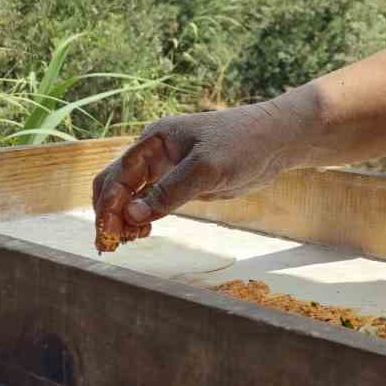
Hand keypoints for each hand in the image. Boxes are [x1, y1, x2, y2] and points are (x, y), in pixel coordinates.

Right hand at [91, 103, 300, 249]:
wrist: (277, 141)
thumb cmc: (243, 143)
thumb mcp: (206, 168)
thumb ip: (169, 192)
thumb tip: (130, 216)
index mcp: (154, 140)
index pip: (117, 175)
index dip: (109, 205)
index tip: (109, 234)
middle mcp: (155, 153)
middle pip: (115, 185)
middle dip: (107, 213)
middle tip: (108, 244)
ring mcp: (168, 169)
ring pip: (130, 196)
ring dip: (121, 218)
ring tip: (123, 243)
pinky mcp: (183, 184)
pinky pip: (151, 202)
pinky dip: (140, 218)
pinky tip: (141, 233)